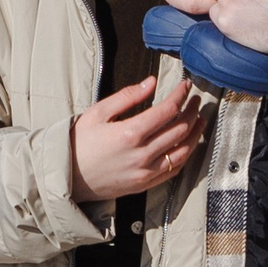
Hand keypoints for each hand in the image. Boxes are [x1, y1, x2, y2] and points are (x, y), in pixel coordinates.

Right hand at [69, 76, 201, 201]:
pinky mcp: (147, 183)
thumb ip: (126, 96)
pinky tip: (188, 143)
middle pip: (180, 128)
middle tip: (194, 99)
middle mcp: (142, 154)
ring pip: (184, 150)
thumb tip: (150, 83)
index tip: (184, 86)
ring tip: (199, 118)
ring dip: (196, 132)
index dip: (180, 95)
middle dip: (191, 110)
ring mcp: (147, 171)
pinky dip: (187, 153)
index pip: (167, 110)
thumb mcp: (96, 113)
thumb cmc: (78, 144)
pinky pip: (175, 168)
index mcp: (129, 133)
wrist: (68, 178)